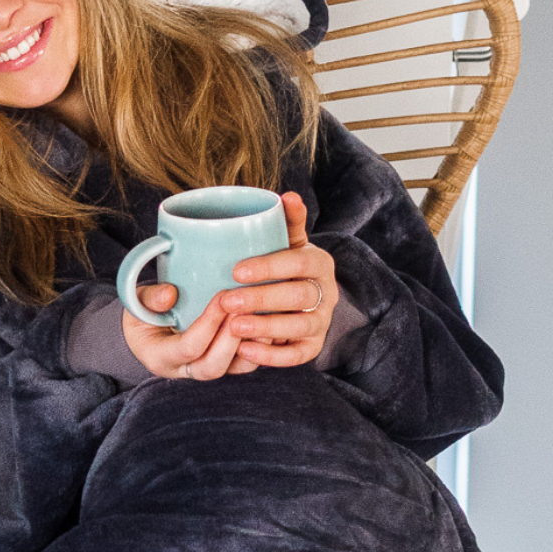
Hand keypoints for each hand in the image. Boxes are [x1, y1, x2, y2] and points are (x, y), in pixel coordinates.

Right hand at [122, 284, 262, 379]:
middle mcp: (184, 371)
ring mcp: (205, 370)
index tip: (222, 297)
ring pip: (235, 368)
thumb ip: (149, 298)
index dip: (208, 324)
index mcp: (160, 357)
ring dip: (254, 344)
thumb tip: (169, 294)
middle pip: (214, 366)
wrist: (146, 332)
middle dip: (233, 338)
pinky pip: (247, 362)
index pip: (188, 347)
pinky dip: (262, 345)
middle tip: (247, 308)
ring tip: (267, 316)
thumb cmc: (142, 314)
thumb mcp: (136, 303)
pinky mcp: (223, 364)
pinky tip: (273, 322)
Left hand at [219, 190, 337, 366]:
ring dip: (266, 328)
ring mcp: (322, 322)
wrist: (303, 297)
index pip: (297, 263)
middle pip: (297, 298)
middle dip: (261, 299)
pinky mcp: (313, 346)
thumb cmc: (286, 266)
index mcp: (319, 263)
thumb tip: (287, 195)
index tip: (236, 270)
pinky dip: (272, 356)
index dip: (269, 267)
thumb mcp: (288, 242)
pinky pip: (297, 356)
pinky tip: (245, 351)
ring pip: (298, 328)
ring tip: (234, 327)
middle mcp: (326, 294)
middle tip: (226, 300)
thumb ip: (286, 221)